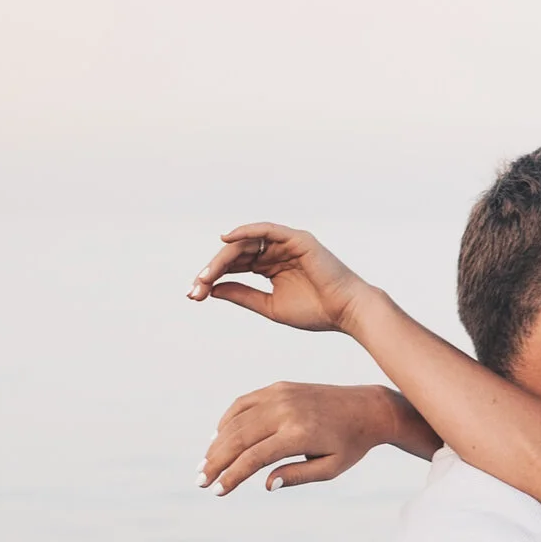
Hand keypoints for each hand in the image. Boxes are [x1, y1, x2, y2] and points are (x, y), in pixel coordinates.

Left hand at [187, 221, 365, 332]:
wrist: (346, 311)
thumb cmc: (315, 311)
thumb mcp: (269, 306)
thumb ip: (242, 295)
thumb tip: (211, 289)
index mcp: (270, 267)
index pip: (235, 267)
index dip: (213, 278)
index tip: (194, 295)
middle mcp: (276, 252)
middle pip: (236, 254)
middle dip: (212, 270)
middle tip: (196, 287)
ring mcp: (286, 244)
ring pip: (246, 243)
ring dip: (223, 258)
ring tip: (206, 275)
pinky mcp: (296, 238)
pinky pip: (266, 229)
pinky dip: (246, 231)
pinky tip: (225, 240)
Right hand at [200, 381, 436, 495]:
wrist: (367, 408)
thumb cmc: (350, 445)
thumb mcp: (330, 468)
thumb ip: (297, 475)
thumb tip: (265, 484)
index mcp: (299, 434)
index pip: (254, 458)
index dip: (232, 476)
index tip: (217, 491)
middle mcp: (286, 411)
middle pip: (238, 438)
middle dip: (215, 462)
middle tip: (199, 481)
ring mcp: (280, 396)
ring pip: (236, 420)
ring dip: (216, 443)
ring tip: (205, 464)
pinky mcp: (278, 387)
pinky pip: (244, 403)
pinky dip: (227, 420)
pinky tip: (218, 438)